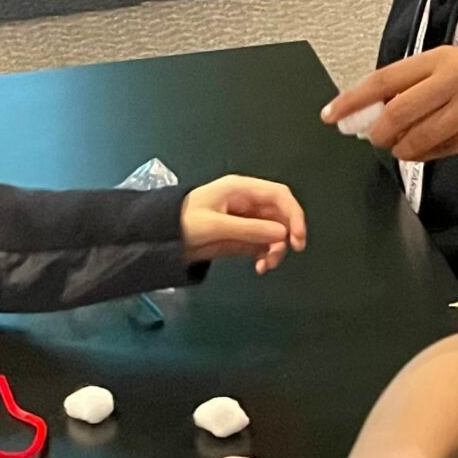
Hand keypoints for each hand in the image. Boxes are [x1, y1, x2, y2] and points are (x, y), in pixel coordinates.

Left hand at [181, 176, 307, 273]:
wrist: (160, 238)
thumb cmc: (183, 223)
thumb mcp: (215, 226)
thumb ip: (249, 230)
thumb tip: (282, 234)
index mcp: (241, 189)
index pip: (279, 195)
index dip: (294, 215)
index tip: (297, 240)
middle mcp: (247, 202)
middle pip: (280, 215)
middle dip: (284, 237)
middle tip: (277, 258)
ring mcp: (245, 220)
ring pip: (274, 232)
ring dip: (275, 249)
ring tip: (265, 266)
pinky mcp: (241, 236)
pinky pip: (263, 244)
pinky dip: (265, 255)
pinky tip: (259, 267)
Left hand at [323, 49, 457, 162]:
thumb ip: (423, 86)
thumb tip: (381, 109)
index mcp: (441, 58)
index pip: (384, 80)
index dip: (354, 100)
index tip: (333, 115)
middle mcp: (451, 79)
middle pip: (394, 114)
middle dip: (378, 133)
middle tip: (375, 139)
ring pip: (415, 138)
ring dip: (403, 149)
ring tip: (407, 145)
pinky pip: (439, 151)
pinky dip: (427, 154)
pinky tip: (432, 148)